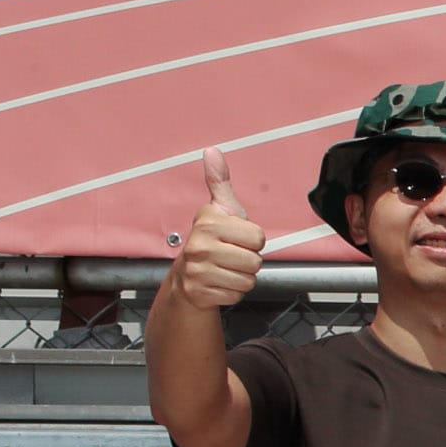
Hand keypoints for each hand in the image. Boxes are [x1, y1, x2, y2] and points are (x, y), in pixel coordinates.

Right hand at [164, 149, 264, 307]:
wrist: (187, 277)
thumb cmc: (211, 241)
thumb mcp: (219, 210)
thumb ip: (219, 182)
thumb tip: (213, 152)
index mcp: (209, 222)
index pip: (259, 237)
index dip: (253, 240)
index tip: (235, 238)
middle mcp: (199, 244)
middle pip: (255, 260)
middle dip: (248, 260)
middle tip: (230, 256)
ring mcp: (197, 270)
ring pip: (248, 279)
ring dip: (241, 277)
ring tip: (225, 269)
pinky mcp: (199, 292)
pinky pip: (237, 294)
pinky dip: (232, 292)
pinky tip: (219, 282)